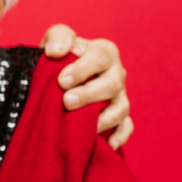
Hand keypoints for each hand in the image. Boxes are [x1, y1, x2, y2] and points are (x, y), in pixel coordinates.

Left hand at [40, 24, 133, 148]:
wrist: (57, 79)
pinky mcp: (119, 117)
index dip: (82, 69)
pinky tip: (108, 144)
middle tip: (67, 101)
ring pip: (121, 108)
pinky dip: (120, 136)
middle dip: (90, 94)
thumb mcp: (55, 41)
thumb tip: (55, 52)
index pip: (100, 57)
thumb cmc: (58, 58)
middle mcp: (116, 74)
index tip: (61, 81)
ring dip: (104, 118)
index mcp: (103, 52)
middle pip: (113, 84)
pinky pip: (126, 127)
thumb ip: (58, 37)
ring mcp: (119, 97)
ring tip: (85, 125)